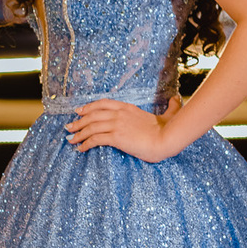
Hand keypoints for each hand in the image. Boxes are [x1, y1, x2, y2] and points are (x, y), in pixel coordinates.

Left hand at [64, 94, 180, 162]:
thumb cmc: (168, 130)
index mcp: (128, 108)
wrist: (167, 138)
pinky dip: (85, 143)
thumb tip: (177, 99)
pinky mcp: (116, 137)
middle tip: (69, 127)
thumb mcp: (169, 114)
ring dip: (78, 133)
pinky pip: (95, 139)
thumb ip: (171, 107)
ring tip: (70, 139)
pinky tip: (80, 148)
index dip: (89, 107)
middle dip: (78, 121)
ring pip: (90, 127)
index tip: (79, 111)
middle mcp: (119, 114)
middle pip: (92, 115)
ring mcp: (117, 124)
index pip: (103, 104)